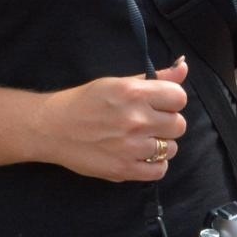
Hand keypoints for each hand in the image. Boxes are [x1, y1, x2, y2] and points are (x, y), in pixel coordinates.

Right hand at [40, 58, 189, 182]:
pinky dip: (154, 164)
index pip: (179, 97)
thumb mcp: (118, 82)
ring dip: (160, 144)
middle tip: (148, 122)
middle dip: (166, 123)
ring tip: (141, 139)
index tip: (159, 104)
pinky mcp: (124, 169)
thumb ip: (155, 77)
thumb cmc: (85, 101)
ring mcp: (131, 147)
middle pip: (178, 125)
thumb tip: (184, 66)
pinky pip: (159, 170)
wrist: (52, 128)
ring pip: (171, 148)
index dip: (171, 100)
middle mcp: (135, 119)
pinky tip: (140, 156)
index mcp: (133, 93)